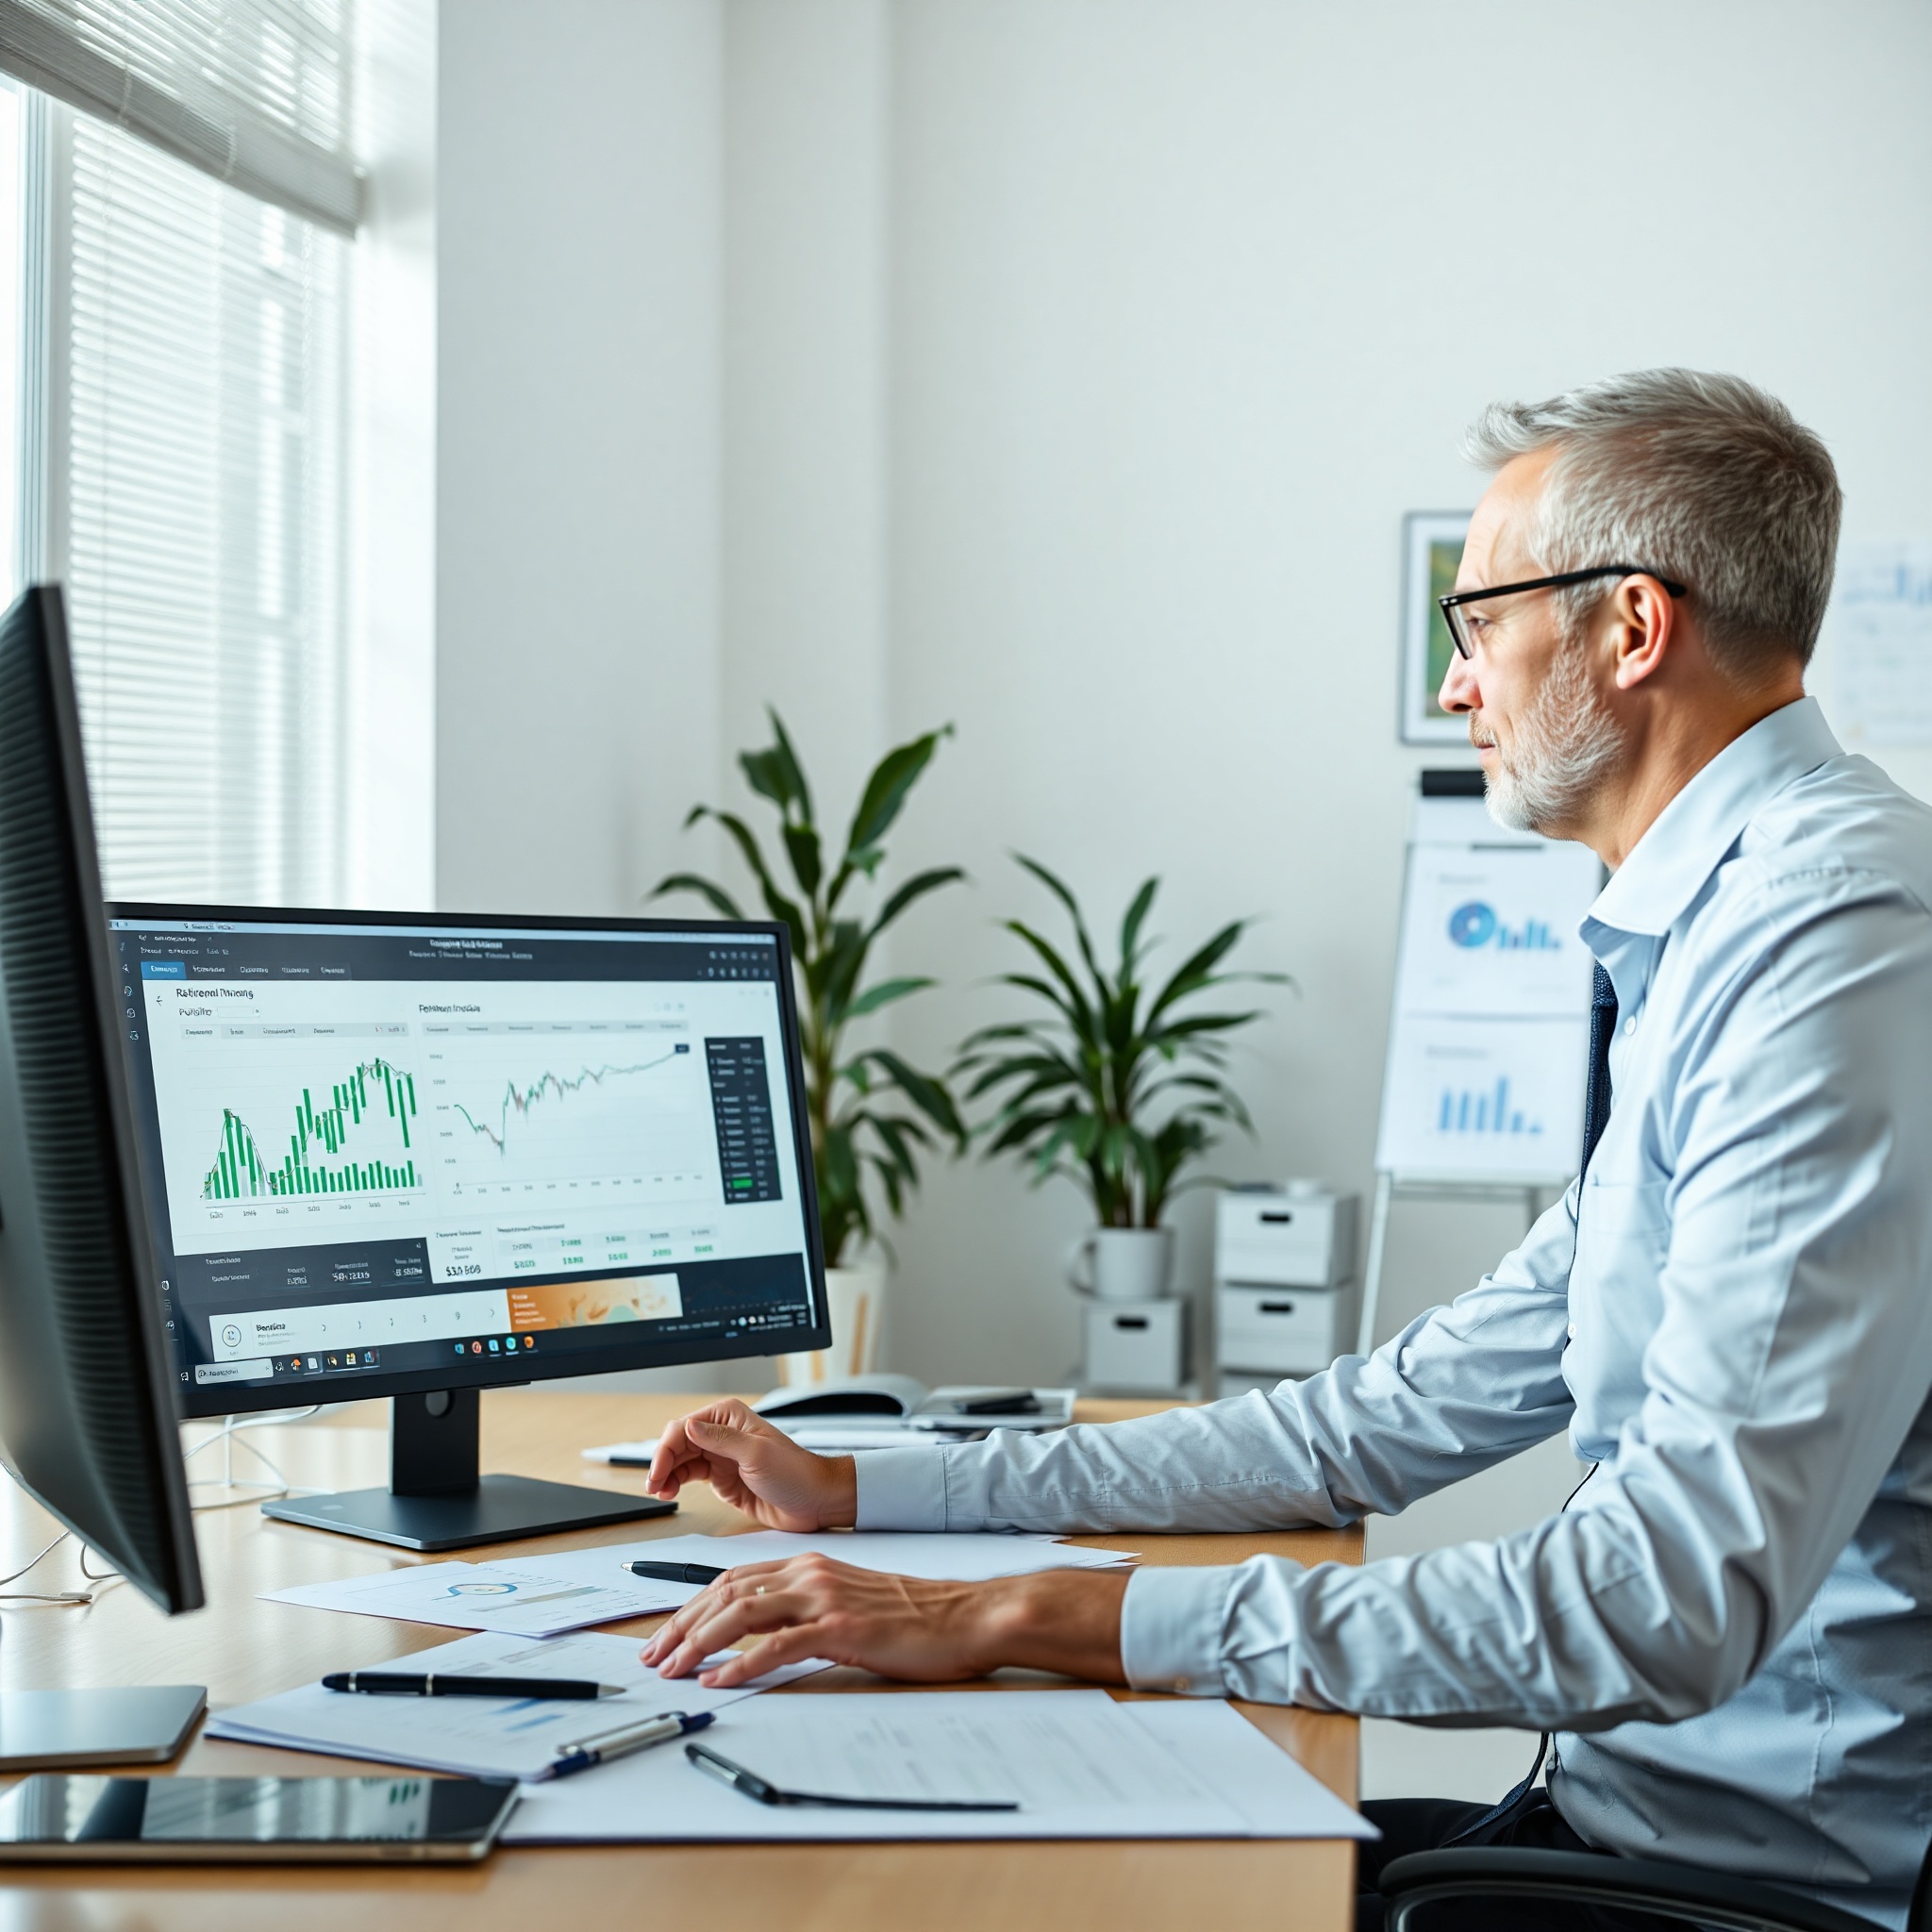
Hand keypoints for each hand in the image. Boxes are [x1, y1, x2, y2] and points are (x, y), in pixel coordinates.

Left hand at [640, 1554, 1130, 1689]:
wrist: (965, 1615)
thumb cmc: (913, 1615)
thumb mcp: (849, 1603)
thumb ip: (806, 1612)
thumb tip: (759, 1640)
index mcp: (809, 1566)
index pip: (732, 1578)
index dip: (691, 1605)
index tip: (665, 1634)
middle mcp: (810, 1574)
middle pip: (726, 1591)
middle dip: (681, 1625)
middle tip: (652, 1656)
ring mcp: (825, 1599)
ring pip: (742, 1611)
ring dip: (698, 1642)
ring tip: (673, 1670)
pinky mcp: (842, 1629)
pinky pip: (779, 1645)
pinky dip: (742, 1663)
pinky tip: (720, 1680)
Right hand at [645, 1398, 856, 1530]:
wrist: (814, 1500)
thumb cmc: (795, 1472)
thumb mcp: (757, 1454)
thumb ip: (721, 1439)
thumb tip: (689, 1426)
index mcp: (729, 1416)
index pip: (685, 1426)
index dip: (667, 1448)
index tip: (659, 1471)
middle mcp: (722, 1432)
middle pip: (678, 1442)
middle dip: (662, 1462)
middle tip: (654, 1485)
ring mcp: (720, 1455)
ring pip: (680, 1459)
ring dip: (666, 1473)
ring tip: (660, 1491)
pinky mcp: (721, 1477)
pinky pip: (690, 1474)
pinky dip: (676, 1482)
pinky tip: (670, 1491)